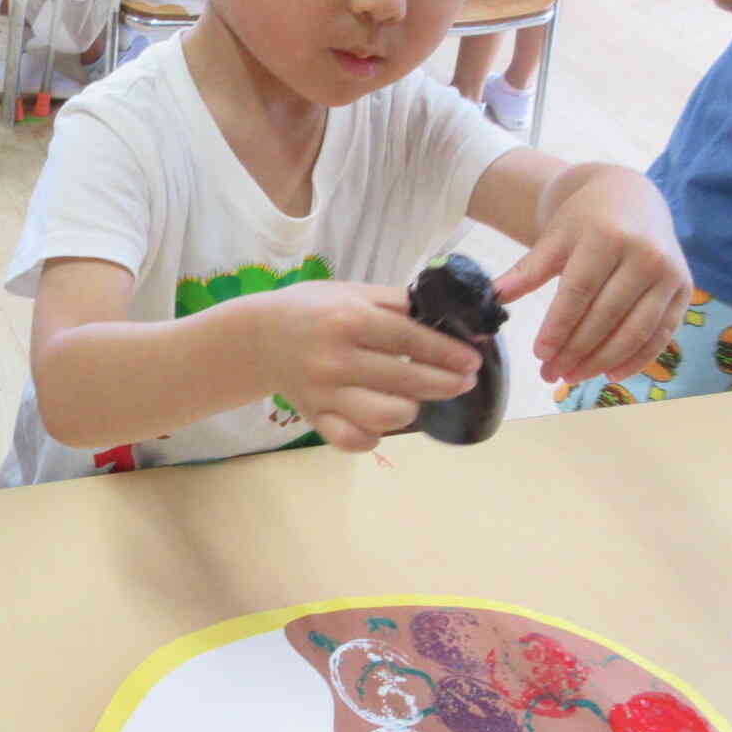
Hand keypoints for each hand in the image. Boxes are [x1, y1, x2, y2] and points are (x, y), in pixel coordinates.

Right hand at [250, 282, 482, 452]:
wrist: (259, 337)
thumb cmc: (314, 310)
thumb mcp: (353, 292)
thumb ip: (398, 303)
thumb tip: (450, 316)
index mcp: (350, 320)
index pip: (411, 340)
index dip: (448, 353)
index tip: (473, 361)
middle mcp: (337, 359)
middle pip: (406, 380)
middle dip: (445, 383)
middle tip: (463, 381)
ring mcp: (324, 392)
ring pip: (383, 416)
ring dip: (410, 409)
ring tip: (416, 398)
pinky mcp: (314, 418)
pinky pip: (351, 439)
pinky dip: (372, 436)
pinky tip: (381, 423)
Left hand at [493, 166, 691, 385]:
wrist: (631, 197)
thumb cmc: (586, 219)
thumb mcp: (554, 238)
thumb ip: (527, 270)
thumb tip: (492, 298)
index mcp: (607, 237)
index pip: (579, 292)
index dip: (558, 327)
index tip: (539, 354)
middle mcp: (645, 255)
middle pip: (606, 316)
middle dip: (576, 352)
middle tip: (550, 374)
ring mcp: (669, 274)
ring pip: (635, 331)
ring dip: (602, 361)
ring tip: (573, 378)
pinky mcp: (685, 289)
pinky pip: (662, 333)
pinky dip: (638, 359)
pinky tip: (610, 374)